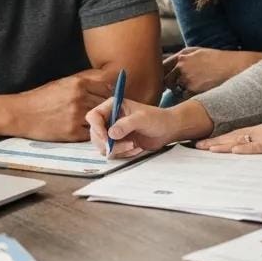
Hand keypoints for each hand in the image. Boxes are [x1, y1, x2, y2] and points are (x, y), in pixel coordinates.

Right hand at [14, 70, 115, 141]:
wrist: (21, 114)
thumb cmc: (41, 98)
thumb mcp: (62, 83)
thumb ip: (83, 83)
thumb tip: (105, 84)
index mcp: (78, 83)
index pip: (107, 87)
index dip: (111, 94)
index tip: (112, 99)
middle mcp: (80, 98)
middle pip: (107, 103)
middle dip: (109, 108)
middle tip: (111, 113)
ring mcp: (77, 115)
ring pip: (101, 118)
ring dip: (103, 122)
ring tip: (103, 124)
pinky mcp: (72, 132)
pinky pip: (91, 133)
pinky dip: (93, 133)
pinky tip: (91, 132)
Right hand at [85, 96, 213, 157]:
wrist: (167, 130)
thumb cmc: (157, 119)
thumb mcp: (142, 119)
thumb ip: (126, 125)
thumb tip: (110, 134)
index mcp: (113, 106)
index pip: (94, 116)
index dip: (96, 127)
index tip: (106, 137)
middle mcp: (110, 118)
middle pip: (95, 134)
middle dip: (108, 143)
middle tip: (126, 145)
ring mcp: (113, 132)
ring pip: (102, 146)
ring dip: (117, 150)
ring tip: (133, 146)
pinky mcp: (118, 143)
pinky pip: (112, 153)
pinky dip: (123, 154)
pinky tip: (135, 148)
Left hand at [161, 48, 260, 96]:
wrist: (234, 67)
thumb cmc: (218, 60)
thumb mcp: (199, 52)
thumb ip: (184, 58)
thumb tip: (172, 66)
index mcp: (183, 55)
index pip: (162, 65)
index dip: (161, 74)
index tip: (162, 80)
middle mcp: (182, 65)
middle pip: (165, 79)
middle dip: (169, 85)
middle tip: (175, 89)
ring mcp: (186, 77)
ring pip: (175, 89)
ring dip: (179, 91)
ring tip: (193, 89)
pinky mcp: (192, 89)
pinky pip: (185, 97)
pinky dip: (189, 97)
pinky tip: (200, 92)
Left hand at [196, 111, 261, 155]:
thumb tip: (260, 148)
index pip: (237, 134)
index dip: (220, 138)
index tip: (205, 142)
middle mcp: (261, 131)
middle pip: (233, 136)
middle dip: (213, 141)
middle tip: (196, 145)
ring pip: (239, 141)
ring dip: (221, 145)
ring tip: (205, 148)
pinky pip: (257, 147)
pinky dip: (244, 149)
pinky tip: (232, 151)